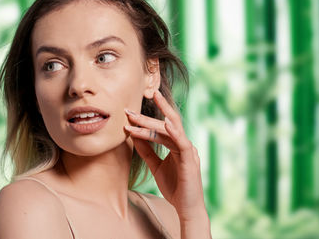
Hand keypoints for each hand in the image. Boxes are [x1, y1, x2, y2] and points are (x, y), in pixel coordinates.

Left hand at [124, 90, 206, 220]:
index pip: (160, 127)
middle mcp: (184, 144)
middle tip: (128, 110)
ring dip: (151, 124)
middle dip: (145, 117)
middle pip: (165, 124)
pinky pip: (182, 143)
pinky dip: (174, 132)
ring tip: (136, 117)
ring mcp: (188, 151)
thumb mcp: (155, 166)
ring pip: (170, 131)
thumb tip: (133, 135)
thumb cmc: (174, 187)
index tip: (127, 114)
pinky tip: (165, 123)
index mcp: (177, 144)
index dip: (144, 120)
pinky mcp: (190, 160)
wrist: (186, 208)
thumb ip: (146, 151)